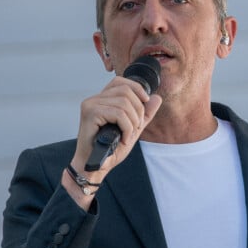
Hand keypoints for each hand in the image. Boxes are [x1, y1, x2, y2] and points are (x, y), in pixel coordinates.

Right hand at [63, 76, 161, 209]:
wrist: (95, 166)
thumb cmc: (109, 149)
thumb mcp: (132, 129)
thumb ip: (144, 114)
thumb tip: (157, 97)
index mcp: (102, 100)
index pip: (120, 81)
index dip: (136, 88)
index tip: (145, 101)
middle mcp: (94, 99)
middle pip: (126, 91)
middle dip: (138, 110)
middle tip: (136, 128)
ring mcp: (90, 105)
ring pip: (124, 103)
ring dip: (133, 122)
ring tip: (129, 135)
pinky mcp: (90, 113)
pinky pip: (118, 114)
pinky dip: (127, 128)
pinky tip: (124, 139)